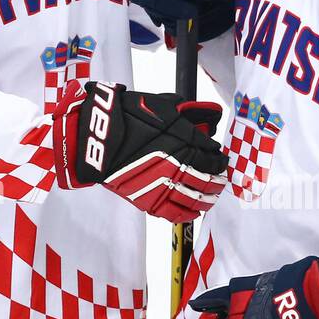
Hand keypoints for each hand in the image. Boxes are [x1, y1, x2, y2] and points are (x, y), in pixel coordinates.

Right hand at [51, 80, 225, 221]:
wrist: (98, 137)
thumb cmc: (129, 116)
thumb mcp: (163, 104)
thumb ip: (188, 110)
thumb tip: (208, 112)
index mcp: (186, 142)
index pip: (214, 156)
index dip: (219, 159)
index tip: (220, 159)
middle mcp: (180, 165)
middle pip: (210, 179)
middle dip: (218, 179)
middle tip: (220, 178)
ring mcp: (165, 185)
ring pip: (197, 198)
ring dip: (208, 197)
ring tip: (210, 195)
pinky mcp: (150, 200)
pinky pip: (176, 213)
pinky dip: (189, 213)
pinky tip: (194, 210)